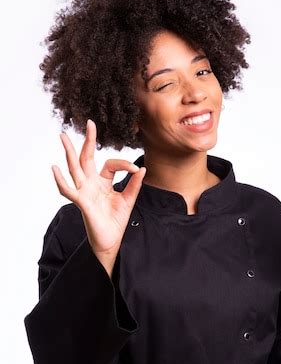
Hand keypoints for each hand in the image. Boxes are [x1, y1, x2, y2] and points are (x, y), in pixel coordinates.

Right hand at [52, 119, 146, 255]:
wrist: (111, 241)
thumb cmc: (116, 221)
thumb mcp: (128, 200)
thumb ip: (134, 184)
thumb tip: (142, 167)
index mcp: (102, 181)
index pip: (110, 164)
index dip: (124, 163)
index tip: (137, 169)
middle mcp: (90, 184)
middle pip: (86, 158)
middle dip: (87, 141)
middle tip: (89, 122)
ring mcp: (84, 192)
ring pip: (74, 168)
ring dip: (69, 152)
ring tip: (63, 136)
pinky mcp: (81, 203)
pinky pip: (68, 190)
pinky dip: (61, 180)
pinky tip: (55, 168)